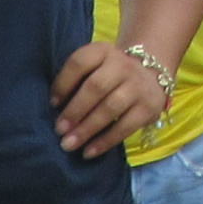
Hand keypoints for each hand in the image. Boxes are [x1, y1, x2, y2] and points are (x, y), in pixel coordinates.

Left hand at [52, 38, 166, 160]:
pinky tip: (88, 152)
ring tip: (68, 144)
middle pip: (96, 87)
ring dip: (87, 129)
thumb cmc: (109, 76)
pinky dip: (104, 142)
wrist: (150, 76)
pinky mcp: (148, 107)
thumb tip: (55, 110)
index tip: (52, 103)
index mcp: (103, 51)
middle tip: (59, 130)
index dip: (63, 83)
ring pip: (110, 108)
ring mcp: (137, 86)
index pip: (80, 62)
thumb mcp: (94, 67)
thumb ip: (76, 81)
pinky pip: (125, 127)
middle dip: (74, 111)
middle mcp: (122, 65)